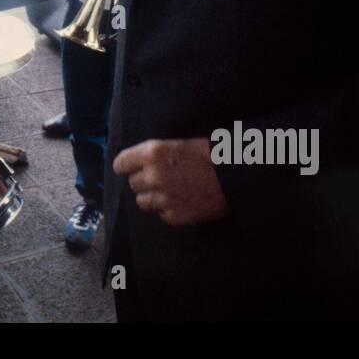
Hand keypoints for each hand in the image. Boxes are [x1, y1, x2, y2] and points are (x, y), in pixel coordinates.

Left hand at [112, 138, 228, 226]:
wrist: (237, 174)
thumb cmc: (212, 152)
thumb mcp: (179, 143)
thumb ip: (157, 154)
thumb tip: (141, 161)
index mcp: (153, 153)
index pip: (121, 163)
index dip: (127, 165)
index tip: (130, 167)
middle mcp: (154, 176)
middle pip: (133, 184)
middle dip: (143, 180)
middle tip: (159, 177)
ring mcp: (164, 198)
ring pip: (143, 202)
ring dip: (152, 197)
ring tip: (168, 191)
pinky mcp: (176, 216)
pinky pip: (162, 214)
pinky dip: (168, 210)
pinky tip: (181, 201)